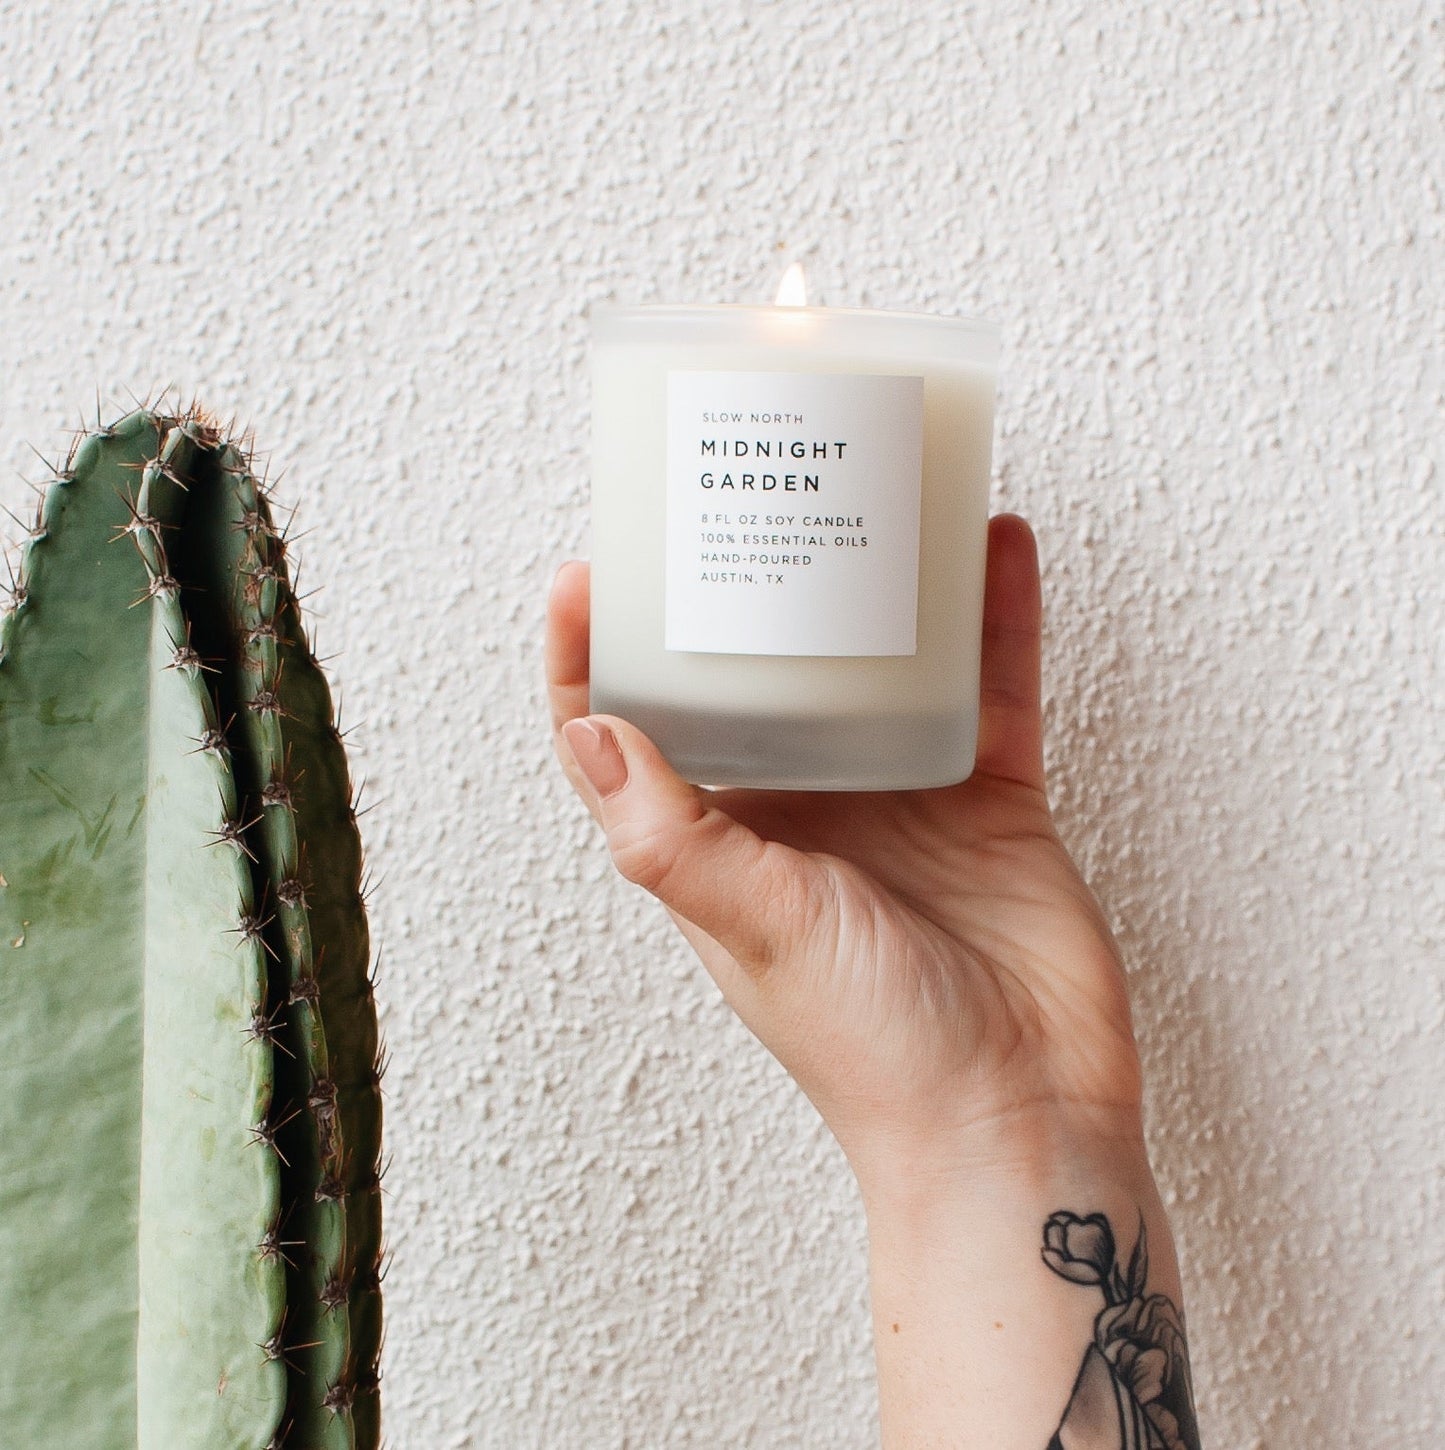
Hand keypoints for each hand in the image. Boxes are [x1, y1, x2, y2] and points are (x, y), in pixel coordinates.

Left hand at [546, 515, 1143, 1198]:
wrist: (1017, 1113)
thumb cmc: (872, 1046)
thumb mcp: (756, 928)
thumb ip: (671, 834)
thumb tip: (586, 729)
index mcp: (724, 841)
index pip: (632, 737)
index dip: (596, 660)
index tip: (590, 575)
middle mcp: (802, 808)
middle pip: (755, 673)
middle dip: (739, 590)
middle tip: (734, 499)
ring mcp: (899, 795)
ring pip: (874, 661)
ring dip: (870, 585)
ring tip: (866, 492)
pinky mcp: (988, 795)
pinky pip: (988, 684)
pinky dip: (992, 617)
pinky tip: (991, 543)